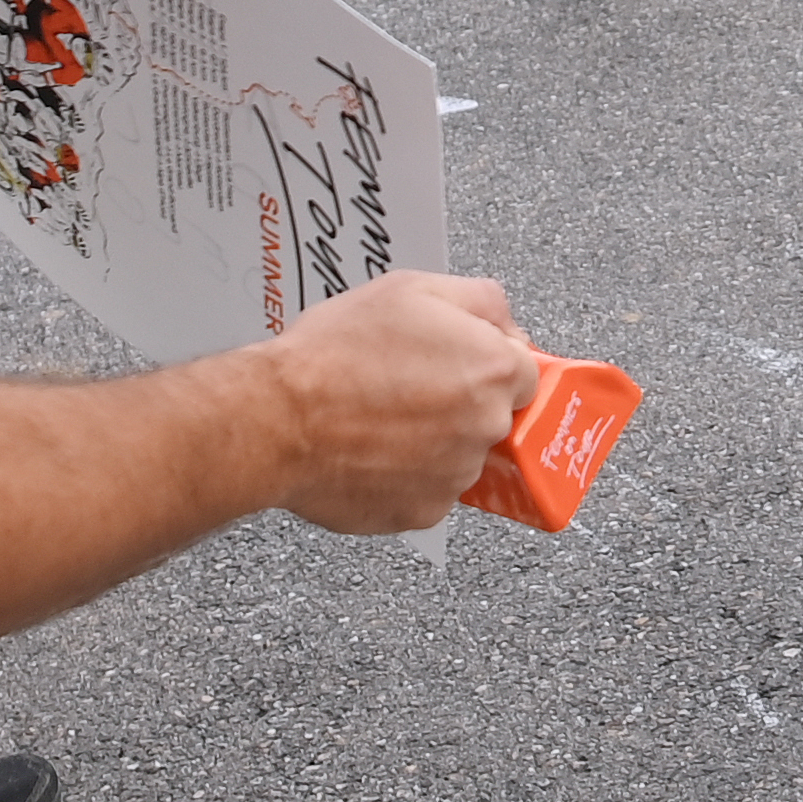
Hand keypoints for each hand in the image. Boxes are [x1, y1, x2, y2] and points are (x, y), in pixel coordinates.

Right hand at [251, 271, 541, 533]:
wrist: (278, 418)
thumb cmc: (335, 353)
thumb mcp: (411, 288)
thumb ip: (481, 300)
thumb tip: (507, 324)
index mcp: (494, 370)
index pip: (524, 371)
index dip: (486, 360)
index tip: (458, 362)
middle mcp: (485, 428)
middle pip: (492, 414)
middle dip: (459, 401)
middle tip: (407, 386)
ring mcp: (455, 477)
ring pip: (459, 455)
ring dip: (433, 440)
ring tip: (379, 416)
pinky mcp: (421, 514)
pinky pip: (427, 491)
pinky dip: (405, 475)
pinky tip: (370, 449)